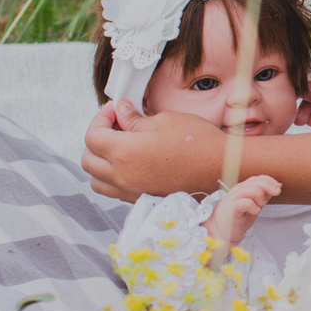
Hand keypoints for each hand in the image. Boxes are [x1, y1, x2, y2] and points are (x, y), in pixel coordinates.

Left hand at [82, 102, 225, 200]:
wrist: (221, 168)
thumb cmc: (197, 142)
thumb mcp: (163, 120)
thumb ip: (134, 119)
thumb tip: (121, 112)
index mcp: (125, 153)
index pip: (93, 136)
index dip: (101, 119)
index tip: (114, 110)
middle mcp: (123, 176)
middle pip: (88, 160)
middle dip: (97, 139)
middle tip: (116, 125)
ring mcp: (132, 191)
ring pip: (97, 180)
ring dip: (101, 162)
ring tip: (119, 147)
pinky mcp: (142, 199)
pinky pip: (114, 191)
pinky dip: (114, 177)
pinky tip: (131, 162)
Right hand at [207, 175, 283, 251]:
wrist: (224, 229)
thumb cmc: (239, 216)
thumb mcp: (255, 203)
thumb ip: (264, 195)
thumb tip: (277, 186)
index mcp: (244, 187)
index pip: (258, 178)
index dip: (270, 181)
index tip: (279, 187)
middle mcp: (239, 190)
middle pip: (257, 182)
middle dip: (270, 186)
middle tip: (276, 193)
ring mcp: (235, 198)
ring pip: (251, 190)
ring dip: (260, 197)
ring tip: (260, 206)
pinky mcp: (233, 209)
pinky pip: (245, 203)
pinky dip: (253, 207)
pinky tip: (255, 211)